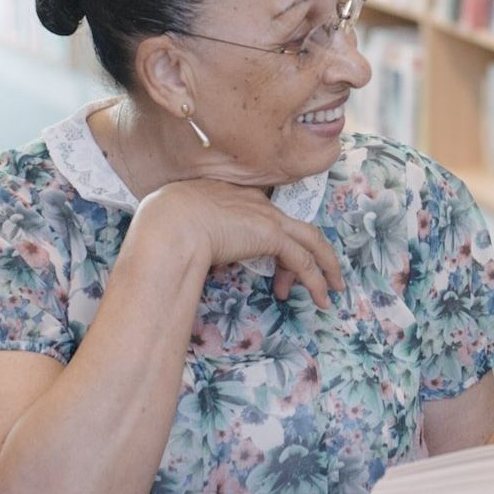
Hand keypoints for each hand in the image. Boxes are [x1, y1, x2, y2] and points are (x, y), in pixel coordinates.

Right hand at [134, 179, 343, 306]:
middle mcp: (255, 202)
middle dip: (312, 252)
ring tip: (331, 290)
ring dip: (325, 266)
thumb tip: (192, 257)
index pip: (267, 218)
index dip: (275, 244)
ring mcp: (266, 217)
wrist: (167, 223)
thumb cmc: (162, 225)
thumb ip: (194, 234)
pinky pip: (303, 261)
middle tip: (319, 274)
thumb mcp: (179, 224)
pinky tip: (320, 297)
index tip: (270, 268)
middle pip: (296, 227)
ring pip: (311, 240)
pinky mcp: (271, 234)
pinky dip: (316, 280)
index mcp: (234, 196)